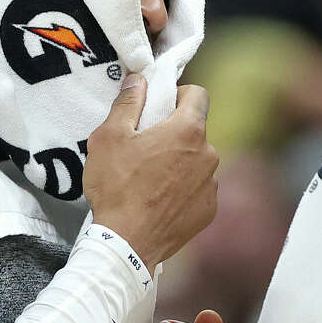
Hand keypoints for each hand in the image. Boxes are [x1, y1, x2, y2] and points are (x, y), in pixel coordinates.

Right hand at [84, 75, 218, 270]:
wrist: (126, 243)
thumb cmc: (117, 187)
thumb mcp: (110, 137)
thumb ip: (128, 102)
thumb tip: (139, 79)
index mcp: (188, 130)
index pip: (198, 95)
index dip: (178, 95)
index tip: (160, 107)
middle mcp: (209, 154)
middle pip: (195, 131)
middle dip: (174, 133)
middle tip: (144, 148)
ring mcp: (211, 184)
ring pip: (197, 161)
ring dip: (179, 163)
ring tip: (149, 179)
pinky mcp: (208, 210)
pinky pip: (198, 189)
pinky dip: (182, 190)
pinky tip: (158, 200)